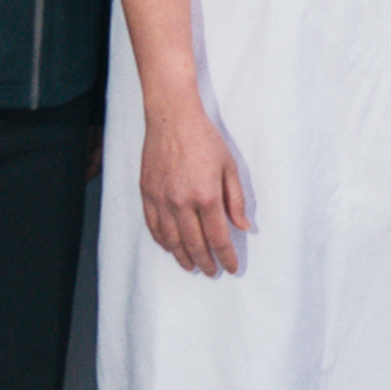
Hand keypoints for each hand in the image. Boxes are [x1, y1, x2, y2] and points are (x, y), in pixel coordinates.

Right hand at [139, 99, 251, 275]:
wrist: (172, 118)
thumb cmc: (204, 139)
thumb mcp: (229, 167)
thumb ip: (235, 200)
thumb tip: (243, 226)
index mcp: (206, 196)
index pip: (218, 237)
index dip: (226, 256)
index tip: (231, 267)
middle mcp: (182, 202)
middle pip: (195, 244)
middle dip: (205, 262)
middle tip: (212, 271)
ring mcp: (161, 200)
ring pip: (172, 240)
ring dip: (183, 257)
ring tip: (192, 266)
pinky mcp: (147, 194)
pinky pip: (154, 227)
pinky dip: (163, 242)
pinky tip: (171, 247)